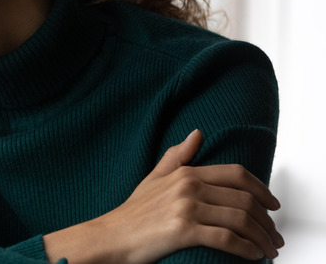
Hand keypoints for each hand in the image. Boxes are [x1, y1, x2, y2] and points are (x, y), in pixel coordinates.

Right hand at [44, 130, 283, 263]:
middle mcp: (188, 186)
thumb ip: (177, 156)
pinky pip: (226, 239)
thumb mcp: (154, 178)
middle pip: (244, 200)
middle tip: (274, 237)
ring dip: (261, 238)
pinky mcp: (183, 231)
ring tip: (268, 251)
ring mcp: (186, 208)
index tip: (274, 206)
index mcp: (186, 173)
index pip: (237, 175)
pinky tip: (252, 256)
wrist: (110, 236)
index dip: (262, 190)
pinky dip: (245, 250)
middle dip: (267, 221)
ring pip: (240, 220)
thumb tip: (197, 133)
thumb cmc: (132, 213)